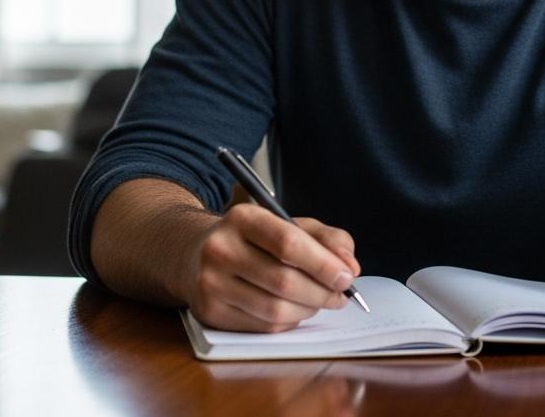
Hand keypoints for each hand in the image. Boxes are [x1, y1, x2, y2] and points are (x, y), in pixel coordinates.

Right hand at [186, 204, 360, 332]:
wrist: (196, 255)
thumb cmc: (254, 240)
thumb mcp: (288, 224)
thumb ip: (326, 239)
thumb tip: (349, 266)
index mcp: (242, 218)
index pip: (288, 242)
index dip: (323, 263)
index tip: (347, 276)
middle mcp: (220, 249)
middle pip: (284, 281)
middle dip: (322, 292)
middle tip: (340, 295)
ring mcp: (211, 283)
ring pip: (276, 309)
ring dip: (309, 309)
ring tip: (319, 301)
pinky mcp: (210, 312)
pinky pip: (263, 326)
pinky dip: (289, 321)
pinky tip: (293, 309)